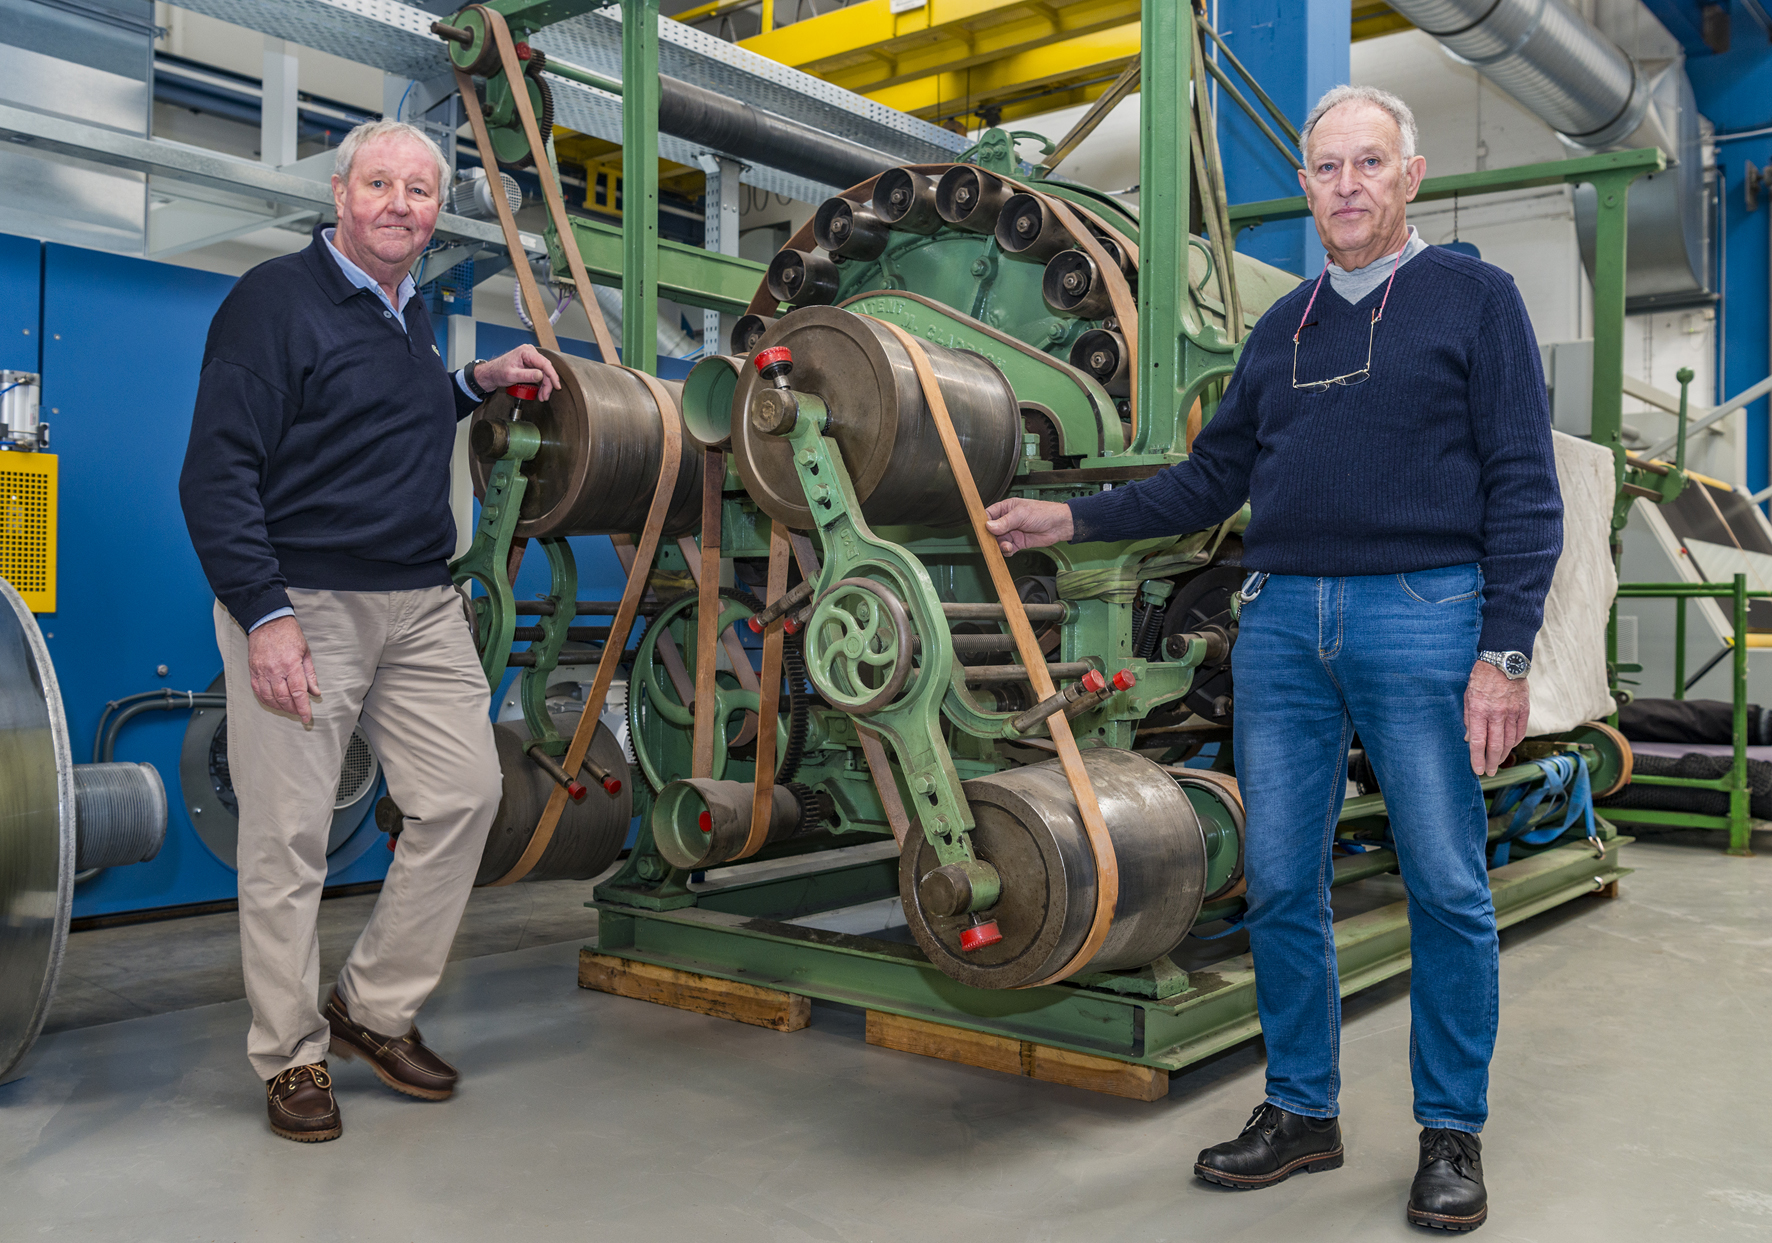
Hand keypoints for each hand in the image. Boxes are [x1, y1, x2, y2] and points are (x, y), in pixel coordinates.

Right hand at [248, 616, 320, 725]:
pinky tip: (273, 703)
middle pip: (283, 698)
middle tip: (299, 712)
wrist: (267, 622)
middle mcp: (275, 670)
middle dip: (293, 709)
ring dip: (280, 707)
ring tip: (288, 709)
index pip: (298, 692)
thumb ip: (310, 675)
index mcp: (291, 664)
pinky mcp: (253, 671)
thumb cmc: (288, 634)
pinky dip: (266, 700)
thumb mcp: (306, 652)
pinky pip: (258, 691)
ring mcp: (262, 671)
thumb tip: (315, 692)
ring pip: (269, 698)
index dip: (303, 708)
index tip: (307, 717)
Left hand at [474, 344, 561, 400]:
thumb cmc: (498, 372)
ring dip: (545, 386)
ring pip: (544, 373)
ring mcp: (531, 358)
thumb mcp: (511, 375)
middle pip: (546, 369)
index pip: (544, 363)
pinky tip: (540, 392)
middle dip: (547, 384)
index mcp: (526, 352)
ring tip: (542, 396)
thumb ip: (526, 375)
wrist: (491, 373)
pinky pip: (540, 374)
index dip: (552, 375)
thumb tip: (541, 375)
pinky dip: (541, 384)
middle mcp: (530, 353)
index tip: (556, 386)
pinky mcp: (531, 364)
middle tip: (545, 396)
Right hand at [983, 497, 1074, 553]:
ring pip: (998, 541)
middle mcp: (1007, 521)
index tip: (981, 530)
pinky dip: (1006, 551)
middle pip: (991, 531)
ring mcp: (1012, 532)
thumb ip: (1004, 522)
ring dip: (999, 545)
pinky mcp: (1018, 543)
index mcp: (1006, 508)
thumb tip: (988, 526)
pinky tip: (1010, 549)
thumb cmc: (1043, 513)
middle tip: (991, 542)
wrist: (1059, 525)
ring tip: (1006, 546)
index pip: (988, 514)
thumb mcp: (1021, 515)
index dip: (983, 522)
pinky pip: (1007, 549)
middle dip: (991, 537)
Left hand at [1464, 660, 1529, 776]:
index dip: (1477, 759)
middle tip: (1489, 772)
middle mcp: (1496, 714)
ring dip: (1503, 755)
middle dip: (1491, 762)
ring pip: (1509, 741)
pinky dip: (1515, 742)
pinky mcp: (1524, 709)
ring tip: (1497, 762)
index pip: (1479, 742)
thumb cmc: (1481, 678)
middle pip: (1495, 746)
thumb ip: (1469, 719)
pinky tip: (1510, 747)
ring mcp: (1512, 712)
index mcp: (1479, 710)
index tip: (1477, 770)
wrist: (1503, 661)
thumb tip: (1469, 739)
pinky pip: (1520, 731)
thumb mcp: (1467, 696)